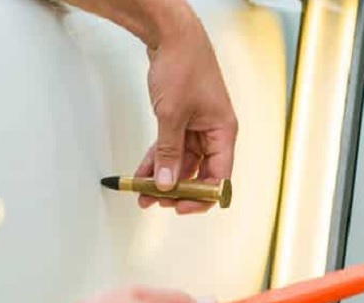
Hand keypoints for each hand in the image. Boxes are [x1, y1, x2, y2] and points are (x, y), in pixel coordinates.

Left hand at [134, 4, 237, 213]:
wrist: (172, 34)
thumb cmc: (183, 66)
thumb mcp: (172, 115)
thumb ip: (168, 153)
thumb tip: (166, 184)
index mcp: (223, 133)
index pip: (219, 177)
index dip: (201, 196)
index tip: (179, 207)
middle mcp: (214, 133)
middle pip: (199, 173)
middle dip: (177, 190)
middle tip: (155, 201)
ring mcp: (198, 127)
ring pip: (181, 163)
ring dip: (163, 179)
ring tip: (142, 195)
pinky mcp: (182, 121)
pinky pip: (170, 148)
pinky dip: (156, 161)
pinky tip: (140, 175)